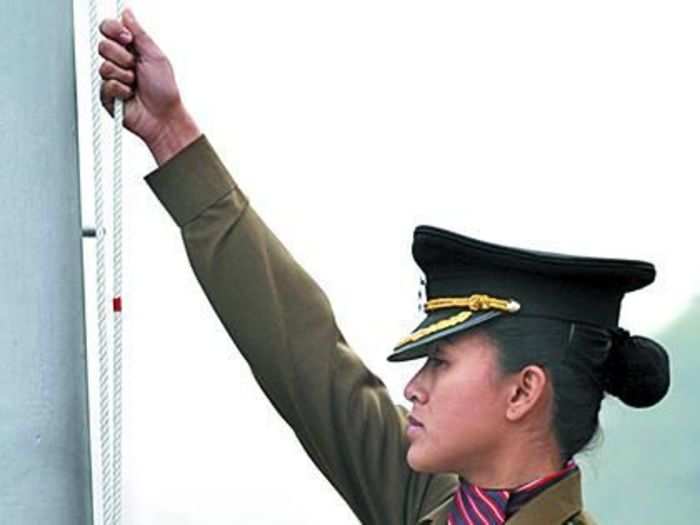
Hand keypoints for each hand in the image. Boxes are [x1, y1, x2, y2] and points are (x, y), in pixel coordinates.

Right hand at [98, 8, 190, 146]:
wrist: (164, 117)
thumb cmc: (165, 90)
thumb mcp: (155, 56)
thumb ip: (140, 34)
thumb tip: (127, 12)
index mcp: (130, 50)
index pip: (109, 29)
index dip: (113, 30)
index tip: (127, 38)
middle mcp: (119, 62)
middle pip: (103, 45)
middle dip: (122, 56)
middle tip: (135, 67)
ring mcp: (111, 78)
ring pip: (104, 66)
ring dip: (124, 75)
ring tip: (135, 84)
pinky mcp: (106, 95)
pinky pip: (106, 84)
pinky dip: (122, 90)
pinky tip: (130, 95)